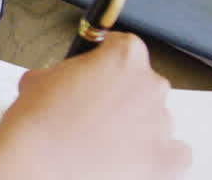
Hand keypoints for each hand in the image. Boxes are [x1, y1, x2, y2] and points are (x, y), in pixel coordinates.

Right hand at [0, 33, 189, 179]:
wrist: (36, 165)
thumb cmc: (37, 124)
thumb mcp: (39, 78)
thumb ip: (68, 73)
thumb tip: (71, 82)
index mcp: (123, 58)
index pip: (125, 46)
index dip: (106, 58)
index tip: (97, 70)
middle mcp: (149, 87)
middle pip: (143, 83)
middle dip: (120, 94)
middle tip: (91, 110)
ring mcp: (162, 125)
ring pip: (155, 119)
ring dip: (134, 126)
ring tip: (100, 141)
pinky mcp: (167, 161)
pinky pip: (175, 152)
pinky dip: (155, 154)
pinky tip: (129, 156)